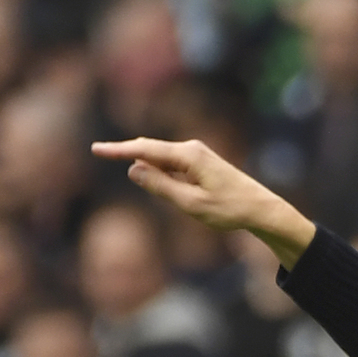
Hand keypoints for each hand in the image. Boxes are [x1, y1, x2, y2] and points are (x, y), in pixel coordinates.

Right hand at [91, 138, 316, 267]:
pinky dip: (155, 165)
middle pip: (150, 148)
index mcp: (188, 156)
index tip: (97, 149)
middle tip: (98, 150)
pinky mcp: (201, 163)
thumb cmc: (228, 209)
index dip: (119, 150)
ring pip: (160, 155)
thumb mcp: (190, 204)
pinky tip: (146, 170)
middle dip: (124, 150)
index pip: (145, 150)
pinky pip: (171, 162)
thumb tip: (134, 170)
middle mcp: (192, 149)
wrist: (260, 208)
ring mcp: (197, 154)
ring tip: (114, 155)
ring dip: (140, 158)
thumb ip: (160, 186)